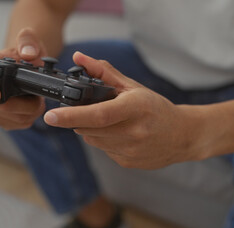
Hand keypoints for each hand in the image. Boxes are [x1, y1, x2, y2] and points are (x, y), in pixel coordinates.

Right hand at [0, 28, 46, 129]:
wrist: (28, 67)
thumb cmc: (24, 53)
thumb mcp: (29, 42)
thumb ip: (29, 41)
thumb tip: (28, 53)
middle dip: (23, 104)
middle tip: (38, 96)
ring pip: (10, 118)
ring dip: (29, 112)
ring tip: (36, 98)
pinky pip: (16, 124)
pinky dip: (29, 118)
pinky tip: (33, 107)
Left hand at [44, 52, 206, 168]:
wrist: (183, 135)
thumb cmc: (157, 109)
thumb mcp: (132, 86)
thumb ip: (103, 72)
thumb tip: (79, 58)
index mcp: (135, 108)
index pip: (98, 114)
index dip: (71, 115)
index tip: (51, 116)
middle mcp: (133, 132)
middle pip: (89, 129)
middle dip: (80, 119)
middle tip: (88, 109)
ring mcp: (131, 150)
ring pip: (93, 140)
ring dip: (92, 129)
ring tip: (111, 121)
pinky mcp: (128, 162)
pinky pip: (103, 150)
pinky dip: (104, 140)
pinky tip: (120, 134)